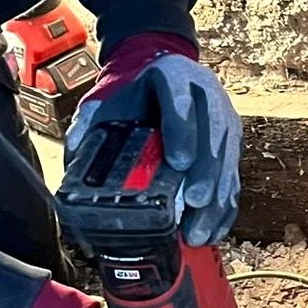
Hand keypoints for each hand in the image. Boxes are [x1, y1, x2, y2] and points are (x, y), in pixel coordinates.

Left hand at [67, 33, 241, 244]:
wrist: (163, 74)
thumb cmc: (134, 94)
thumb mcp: (110, 100)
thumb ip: (90, 125)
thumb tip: (74, 157)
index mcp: (173, 76)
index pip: (181, 100)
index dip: (183, 132)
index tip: (179, 164)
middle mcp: (206, 95)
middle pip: (214, 136)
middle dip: (206, 174)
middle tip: (194, 205)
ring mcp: (224, 119)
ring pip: (228, 160)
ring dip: (217, 200)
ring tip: (199, 233)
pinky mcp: (233, 142)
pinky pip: (233, 177)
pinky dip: (224, 208)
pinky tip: (213, 232)